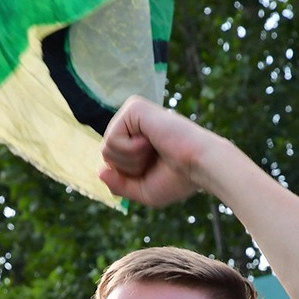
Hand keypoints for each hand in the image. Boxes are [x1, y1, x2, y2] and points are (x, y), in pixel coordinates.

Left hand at [98, 95, 214, 206]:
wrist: (199, 165)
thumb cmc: (178, 178)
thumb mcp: (143, 191)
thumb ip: (119, 185)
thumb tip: (99, 170)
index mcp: (135, 141)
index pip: (110, 164)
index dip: (128, 177)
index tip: (153, 171)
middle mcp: (132, 124)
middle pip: (106, 156)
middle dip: (128, 169)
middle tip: (154, 161)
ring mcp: (132, 113)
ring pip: (105, 149)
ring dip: (130, 161)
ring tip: (153, 150)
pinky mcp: (133, 107)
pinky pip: (112, 140)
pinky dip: (130, 151)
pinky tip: (150, 142)